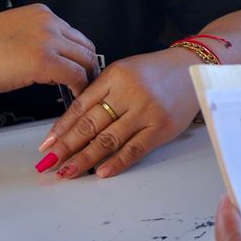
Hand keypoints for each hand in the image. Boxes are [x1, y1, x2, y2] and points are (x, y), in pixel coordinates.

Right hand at [0, 4, 96, 94]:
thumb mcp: (13, 32)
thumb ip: (33, 38)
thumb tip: (47, 55)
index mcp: (41, 13)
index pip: (74, 34)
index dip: (80, 55)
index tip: (81, 69)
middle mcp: (49, 22)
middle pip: (85, 46)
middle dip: (89, 66)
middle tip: (88, 84)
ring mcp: (48, 40)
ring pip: (85, 60)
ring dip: (88, 78)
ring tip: (83, 93)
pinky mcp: (44, 61)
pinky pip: (75, 75)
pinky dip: (80, 88)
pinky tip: (75, 97)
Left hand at [37, 49, 197, 178]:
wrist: (193, 68)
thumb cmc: (156, 72)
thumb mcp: (124, 70)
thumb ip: (102, 91)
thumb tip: (75, 123)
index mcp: (115, 76)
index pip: (81, 106)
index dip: (61, 128)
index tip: (47, 144)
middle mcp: (129, 93)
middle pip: (91, 125)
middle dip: (66, 147)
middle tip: (49, 162)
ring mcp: (146, 111)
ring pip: (108, 140)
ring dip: (85, 158)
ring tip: (67, 171)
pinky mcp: (162, 127)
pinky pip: (135, 149)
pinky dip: (117, 162)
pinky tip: (101, 172)